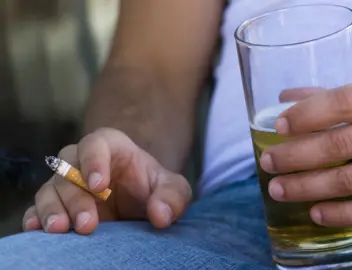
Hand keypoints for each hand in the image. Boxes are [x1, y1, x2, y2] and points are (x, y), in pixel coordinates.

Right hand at [22, 128, 190, 233]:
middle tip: (88, 224)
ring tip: (60, 230)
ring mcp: (67, 185)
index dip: (93, 161)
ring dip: (52, 209)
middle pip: (68, 170)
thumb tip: (160, 215)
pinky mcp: (57, 206)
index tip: (99, 186)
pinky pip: (37, 208)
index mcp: (111, 148)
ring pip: (50, 189)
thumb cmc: (154, 188)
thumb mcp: (174, 189)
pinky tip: (36, 229)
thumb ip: (172, 196)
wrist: (140, 203)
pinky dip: (34, 217)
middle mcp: (83, 163)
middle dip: (76, 197)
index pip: (95, 144)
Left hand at [260, 79, 351, 226]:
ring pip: (347, 181)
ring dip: (305, 187)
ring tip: (277, 189)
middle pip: (338, 145)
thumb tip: (286, 99)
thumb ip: (335, 97)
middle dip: (294, 156)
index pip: (343, 101)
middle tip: (267, 162)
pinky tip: (314, 212)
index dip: (307, 114)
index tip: (279, 126)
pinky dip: (337, 214)